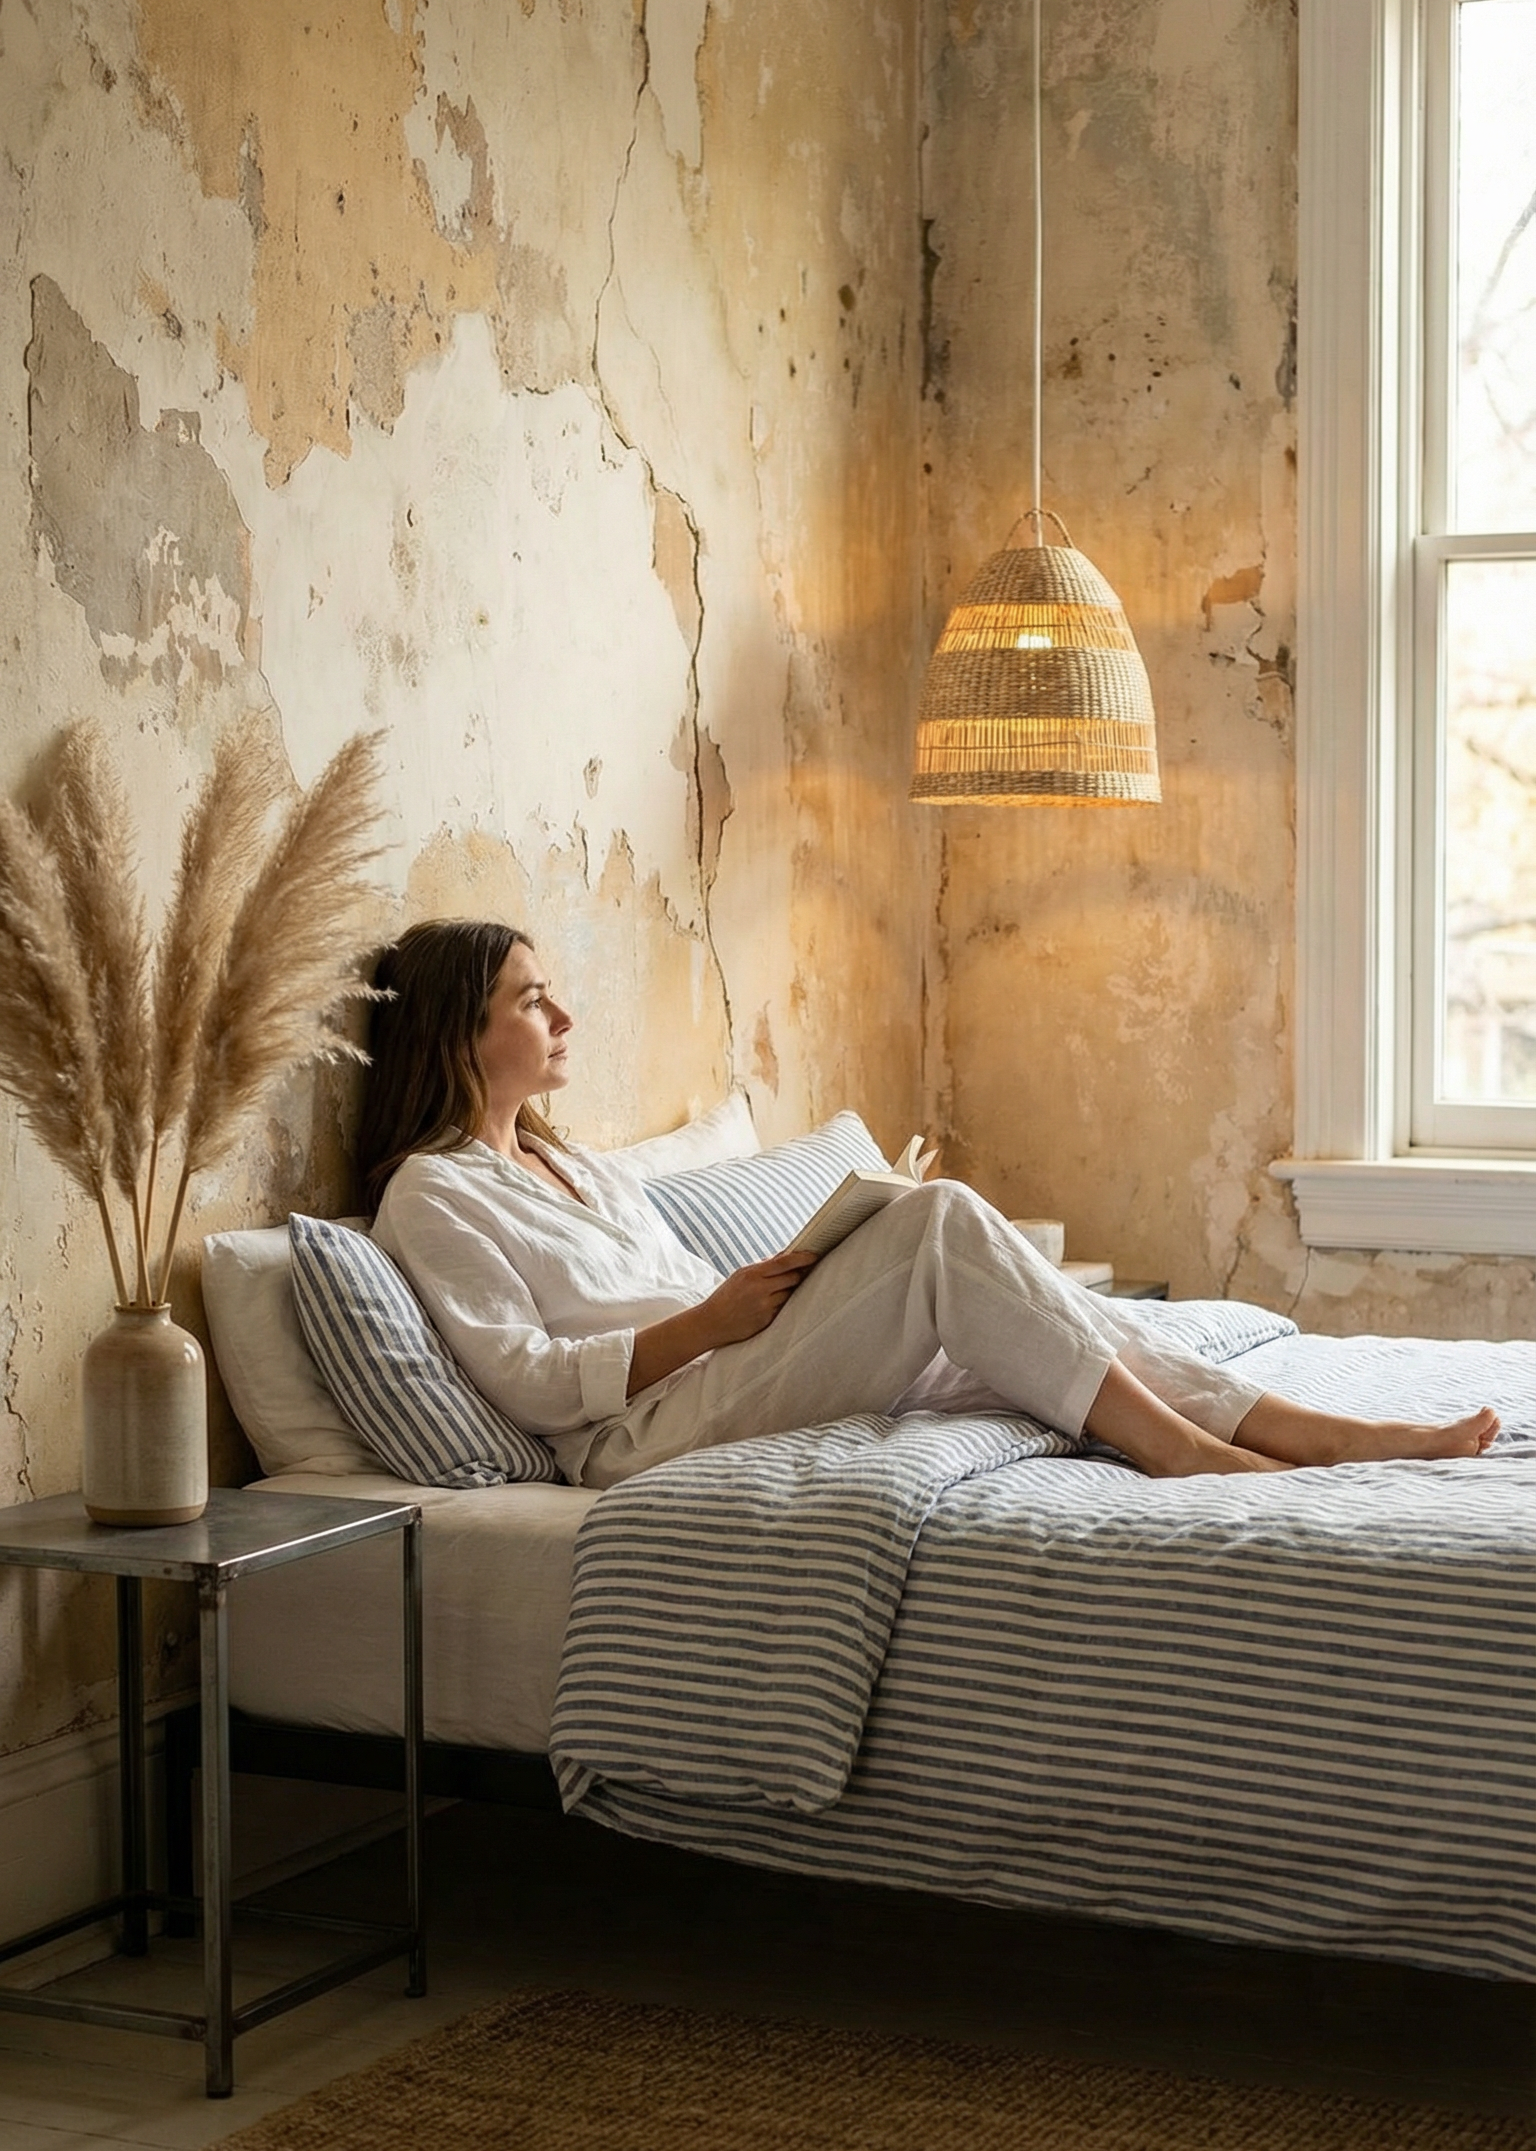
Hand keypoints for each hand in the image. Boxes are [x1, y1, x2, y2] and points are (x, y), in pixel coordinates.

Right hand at [626, 1249, 819, 1397]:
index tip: (815, 1254)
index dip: (802, 1258)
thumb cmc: (726, 1296)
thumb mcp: (740, 1276)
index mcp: (752, 1274)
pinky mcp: (767, 1321)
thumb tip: (785, 1256)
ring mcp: (764, 1306)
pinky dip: (783, 1304)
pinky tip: (776, 1304)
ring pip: (790, 1294)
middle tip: (806, 1271)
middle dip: (799, 1275)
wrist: (711, 1323)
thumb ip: (762, 1267)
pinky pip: (783, 1308)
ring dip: (791, 1291)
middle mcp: (759, 1289)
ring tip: (785, 1289)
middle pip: (792, 1278)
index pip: (784, 1262)